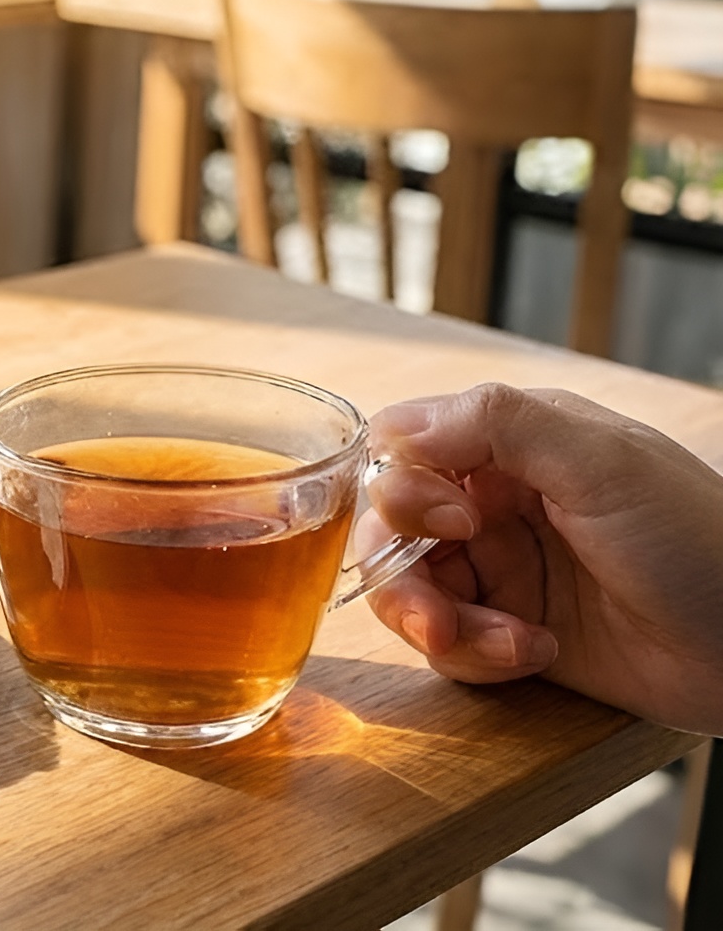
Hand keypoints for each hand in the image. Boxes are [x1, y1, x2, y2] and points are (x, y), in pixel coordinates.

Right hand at [360, 384, 722, 735]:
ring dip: (438, 625)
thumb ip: (496, 424)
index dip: (400, 490)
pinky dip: (477, 656)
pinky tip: (536, 655)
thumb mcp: (601, 463)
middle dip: (401, 575)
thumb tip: (391, 425)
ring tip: (502, 646)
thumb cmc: (698, 541)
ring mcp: (503, 570)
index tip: (450, 522)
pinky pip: (447, 645)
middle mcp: (496, 503)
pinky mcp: (509, 633)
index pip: (403, 451)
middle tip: (438, 613)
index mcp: (513, 444)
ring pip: (408, 592)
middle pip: (388, 530)